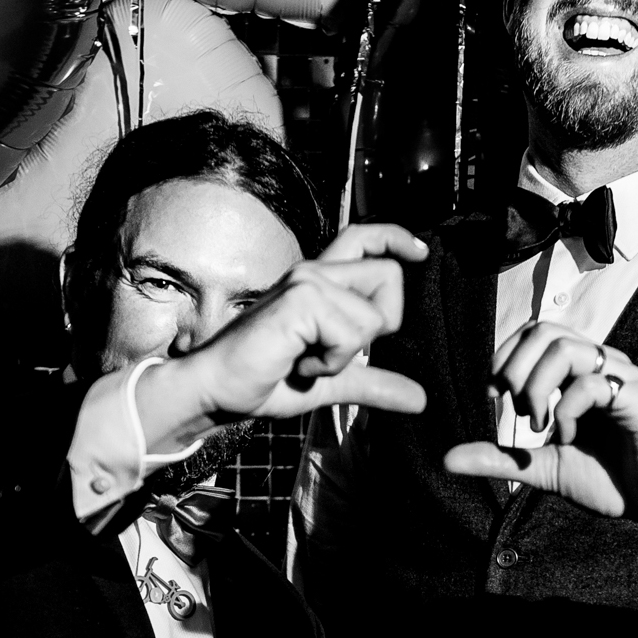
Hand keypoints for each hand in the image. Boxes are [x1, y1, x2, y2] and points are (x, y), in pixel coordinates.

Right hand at [142, 224, 428, 448]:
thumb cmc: (261, 381)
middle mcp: (314, 272)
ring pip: (373, 315)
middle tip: (335, 351)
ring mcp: (306, 282)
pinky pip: (351, 335)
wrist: (215, 390)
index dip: (396, 238)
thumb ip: (372, 383)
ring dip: (345, 355)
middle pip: (389, 274)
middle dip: (381, 324)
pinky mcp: (300, 299)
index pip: (363, 237)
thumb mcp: (330, 382)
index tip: (421, 252)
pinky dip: (331, 362)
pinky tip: (297, 363)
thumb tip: (419, 399)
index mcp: (319, 283)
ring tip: (304, 361)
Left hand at [442, 322, 637, 522]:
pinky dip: (567, 410)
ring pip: (566, 348)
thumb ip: (500, 458)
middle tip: (515, 408)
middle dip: (516, 368)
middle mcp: (600, 364)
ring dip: (538, 386)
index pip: (534, 332)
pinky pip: (593, 383)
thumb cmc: (608, 478)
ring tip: (539, 422)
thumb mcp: (542, 467)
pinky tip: (568, 437)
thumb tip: (446, 459)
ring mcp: (621, 376)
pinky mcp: (637, 397)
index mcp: (578, 372)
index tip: (494, 397)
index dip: (504, 357)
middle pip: (545, 330)